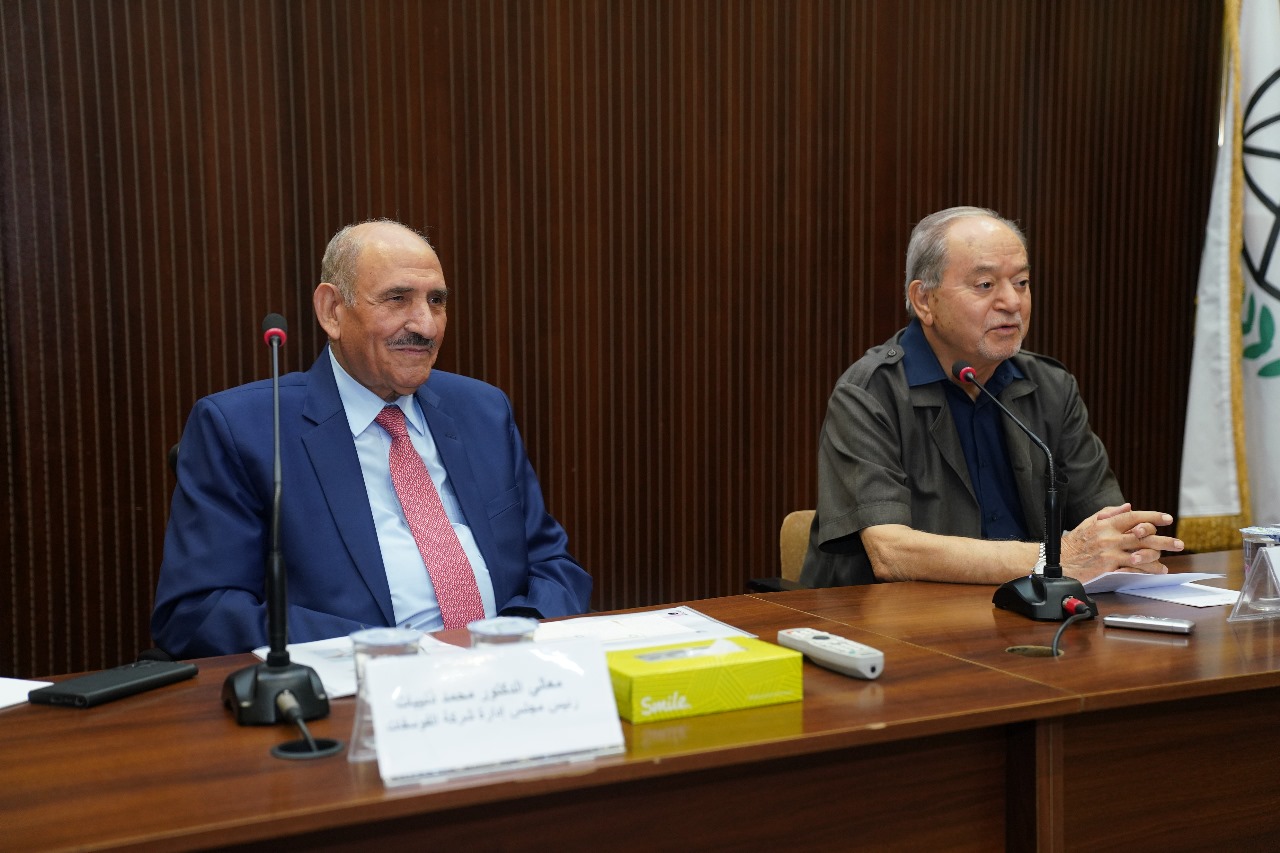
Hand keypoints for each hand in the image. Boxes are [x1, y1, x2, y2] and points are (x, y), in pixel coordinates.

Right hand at [1060, 503, 1183, 581]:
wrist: (1061, 561)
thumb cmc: (1075, 542)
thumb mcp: (1089, 522)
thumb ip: (1109, 512)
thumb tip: (1129, 506)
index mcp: (1106, 524)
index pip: (1134, 516)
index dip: (1152, 516)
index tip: (1167, 519)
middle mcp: (1110, 537)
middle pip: (1143, 537)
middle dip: (1164, 540)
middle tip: (1179, 543)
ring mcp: (1110, 553)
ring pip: (1141, 554)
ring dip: (1157, 558)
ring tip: (1167, 561)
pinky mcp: (1108, 568)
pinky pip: (1132, 568)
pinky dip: (1146, 570)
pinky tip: (1156, 571)